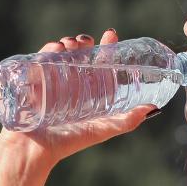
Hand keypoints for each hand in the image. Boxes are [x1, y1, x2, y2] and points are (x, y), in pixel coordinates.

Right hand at [0, 29, 159, 168]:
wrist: (35, 150)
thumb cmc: (67, 143)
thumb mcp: (102, 129)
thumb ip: (126, 121)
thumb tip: (153, 108)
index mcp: (87, 90)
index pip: (99, 62)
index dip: (106, 46)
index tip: (111, 34)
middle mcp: (70, 82)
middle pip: (79, 53)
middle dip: (84, 41)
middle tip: (87, 42)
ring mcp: (51, 79)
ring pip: (60, 52)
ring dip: (67, 42)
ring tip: (71, 45)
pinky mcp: (34, 80)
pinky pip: (40, 58)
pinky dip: (48, 49)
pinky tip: (56, 49)